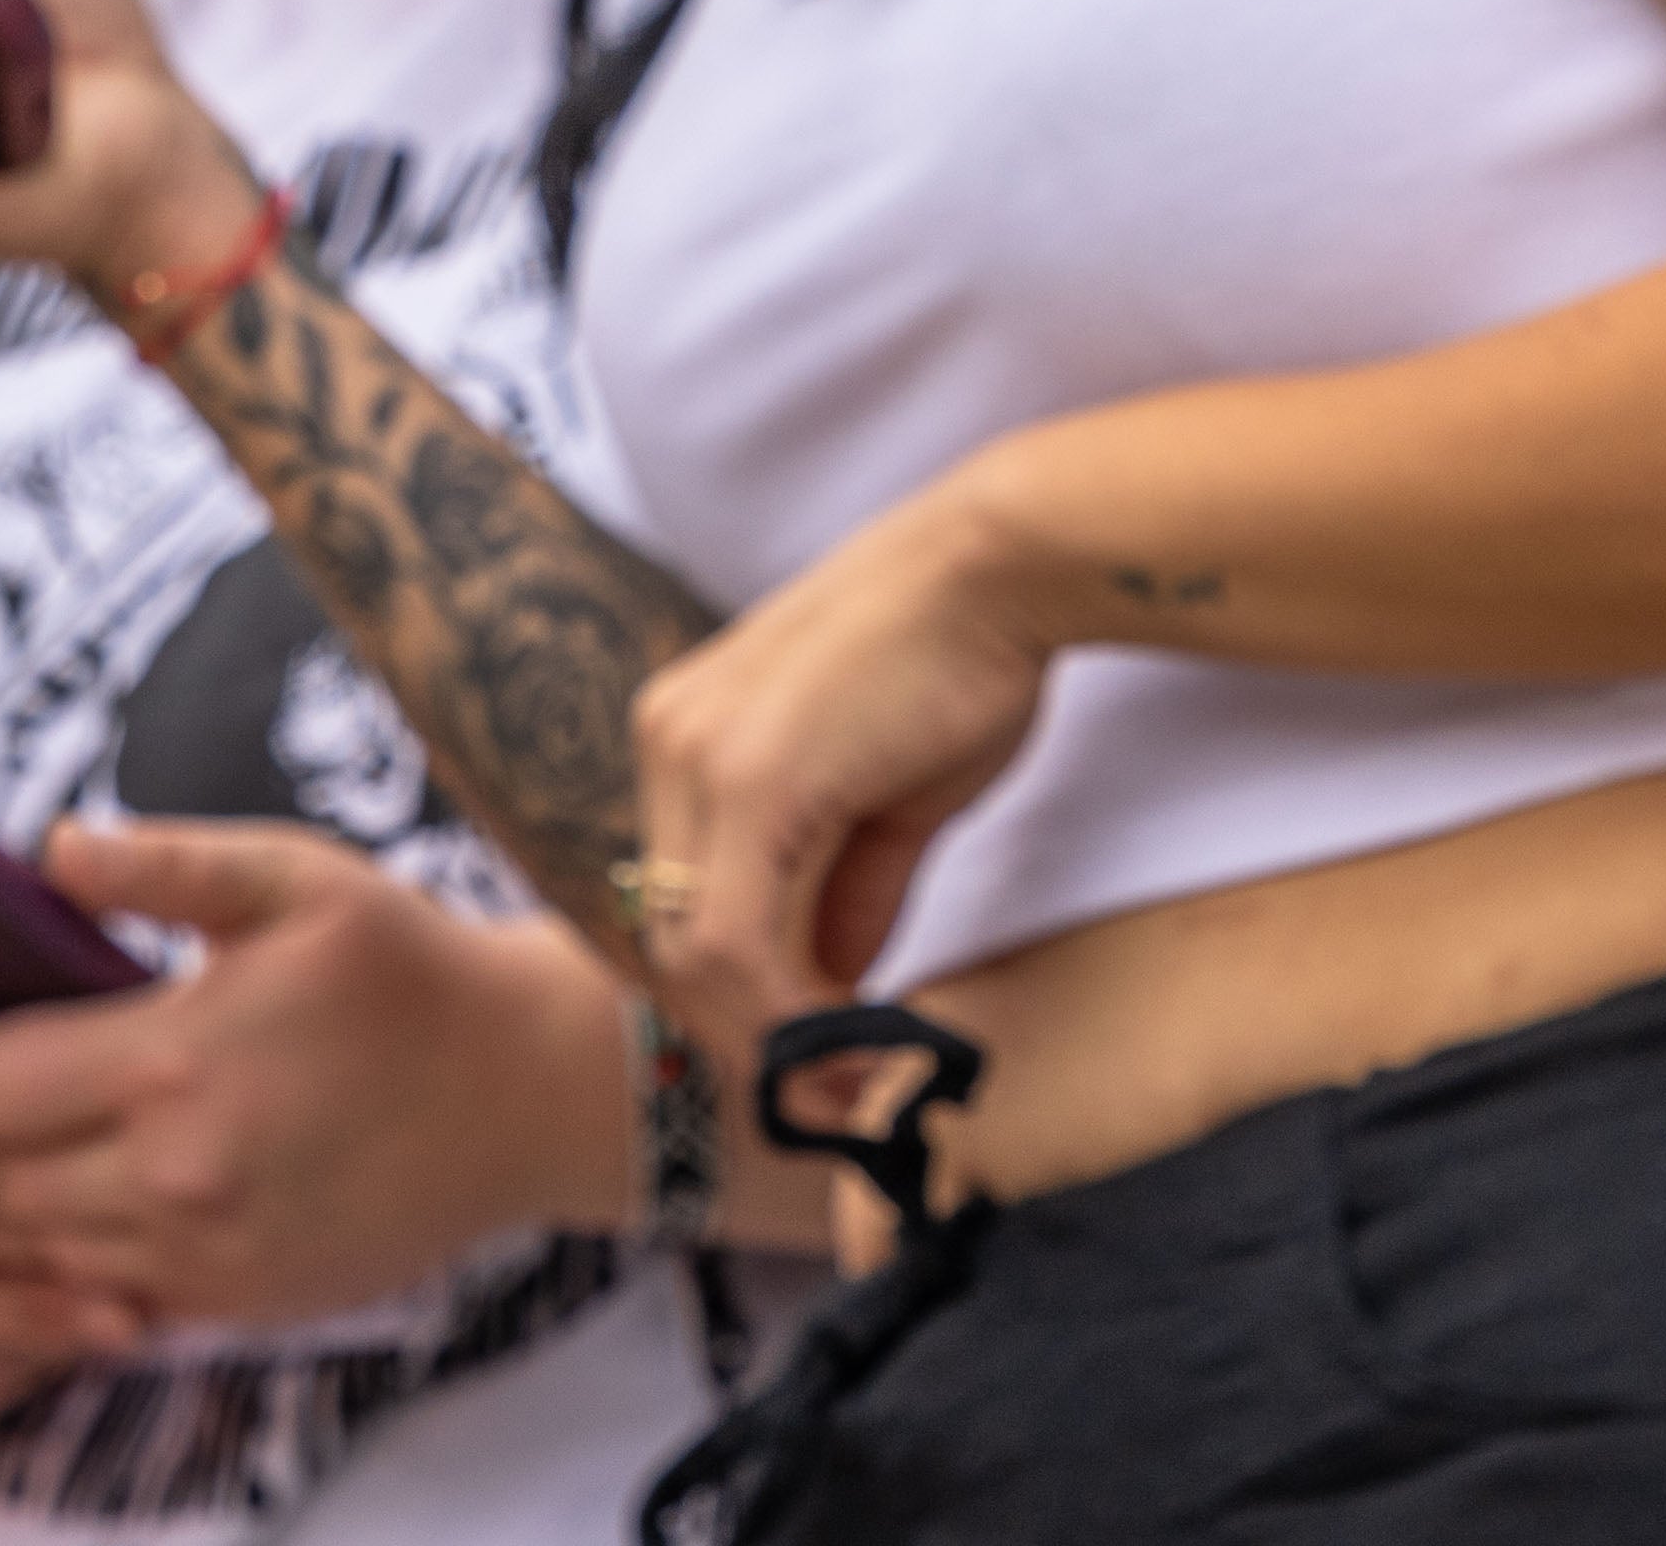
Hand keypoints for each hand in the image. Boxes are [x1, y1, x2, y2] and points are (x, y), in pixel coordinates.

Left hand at [0, 821, 643, 1329]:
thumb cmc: (407, 968)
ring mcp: (212, 1252)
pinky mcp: (244, 1297)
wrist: (534, 1095)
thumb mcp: (290, 876)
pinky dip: (33, 1268)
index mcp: (176, 1061)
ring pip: (33, 1251)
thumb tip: (44, 847)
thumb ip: (161, 860)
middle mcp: (180, 1175)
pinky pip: (103, 1293)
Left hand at [625, 462, 1069, 1062]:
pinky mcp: (748, 775)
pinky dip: (793, 1009)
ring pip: (699, 951)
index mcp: (686, 738)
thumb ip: (847, 890)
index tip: (822, 1061)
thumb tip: (839, 983)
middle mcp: (667, 740)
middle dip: (755, 1035)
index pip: (682, 907)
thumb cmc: (956, 668)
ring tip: (860, 1080)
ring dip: (777, 1036)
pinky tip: (862, 1037)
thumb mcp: (888, 803)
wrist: (998, 571)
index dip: (744, 1002)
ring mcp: (696, 753)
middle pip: (675, 940)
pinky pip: (740, 937)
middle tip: (840, 1094)